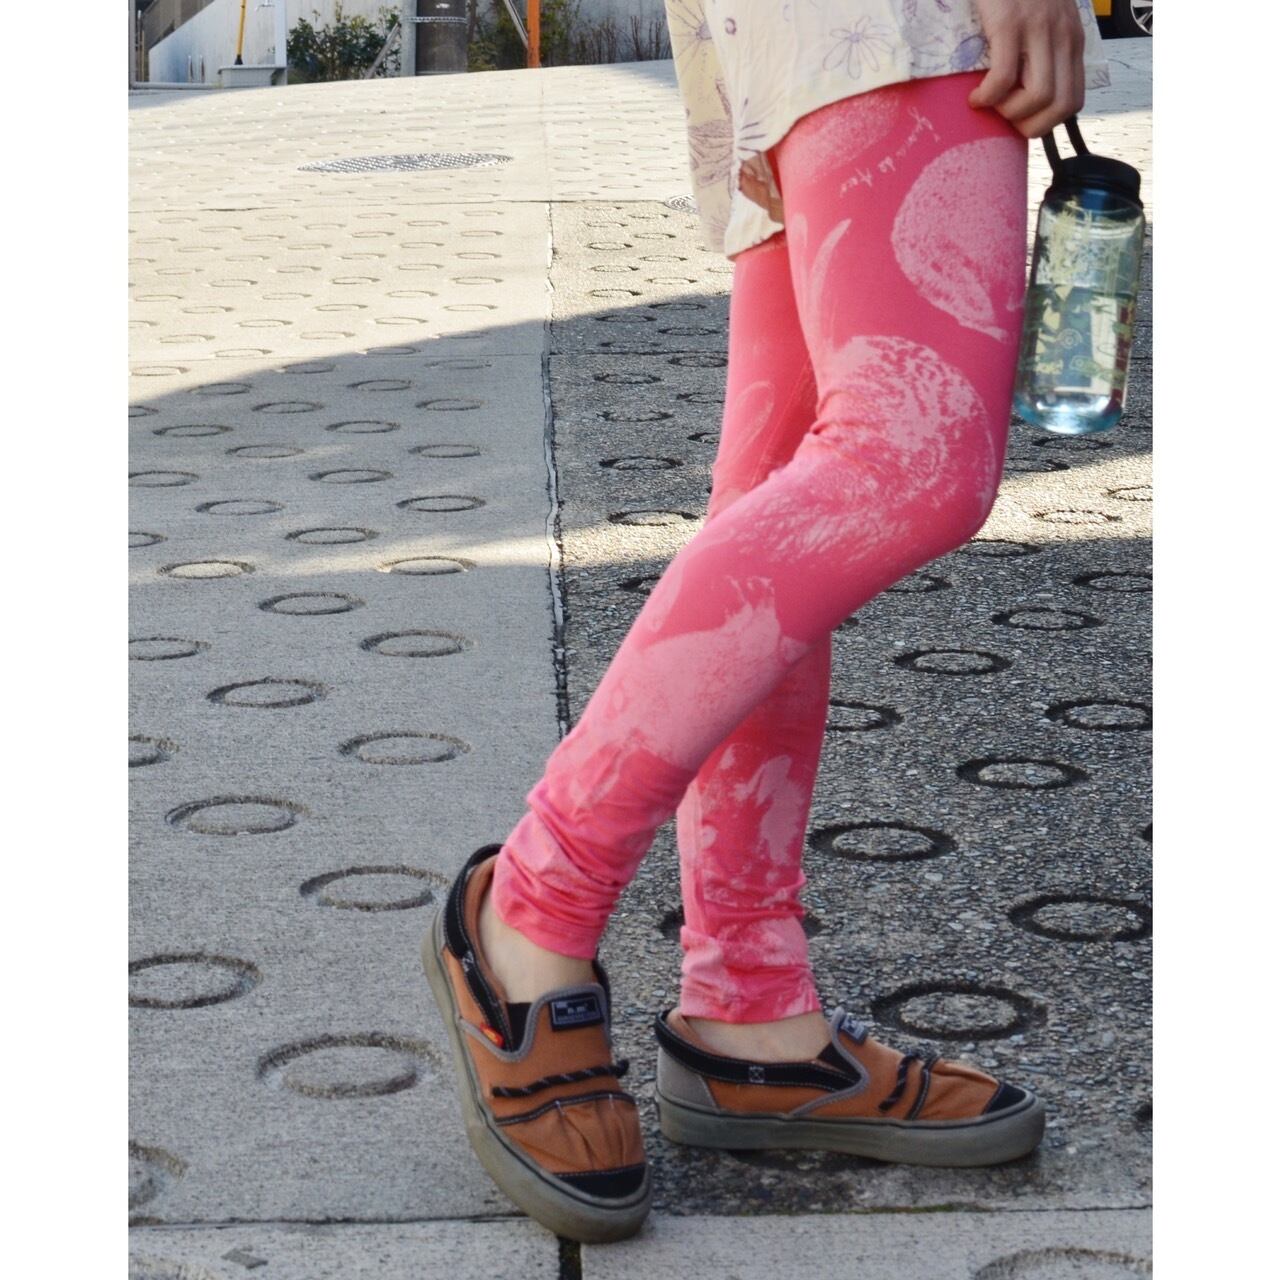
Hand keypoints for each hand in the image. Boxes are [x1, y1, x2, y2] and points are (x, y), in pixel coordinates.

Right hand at [968, 0, 1086, 138]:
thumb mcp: (1042, 18)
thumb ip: (1042, 48)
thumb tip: (1024, 88)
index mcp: (1072, 39)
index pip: (1074, 100)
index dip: (1046, 122)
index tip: (1020, 118)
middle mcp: (1062, 36)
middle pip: (1061, 107)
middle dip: (1030, 127)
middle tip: (1003, 118)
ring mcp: (1038, 29)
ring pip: (1038, 98)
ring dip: (1008, 114)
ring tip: (989, 104)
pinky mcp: (1010, 23)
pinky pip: (1002, 80)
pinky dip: (987, 98)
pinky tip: (975, 96)